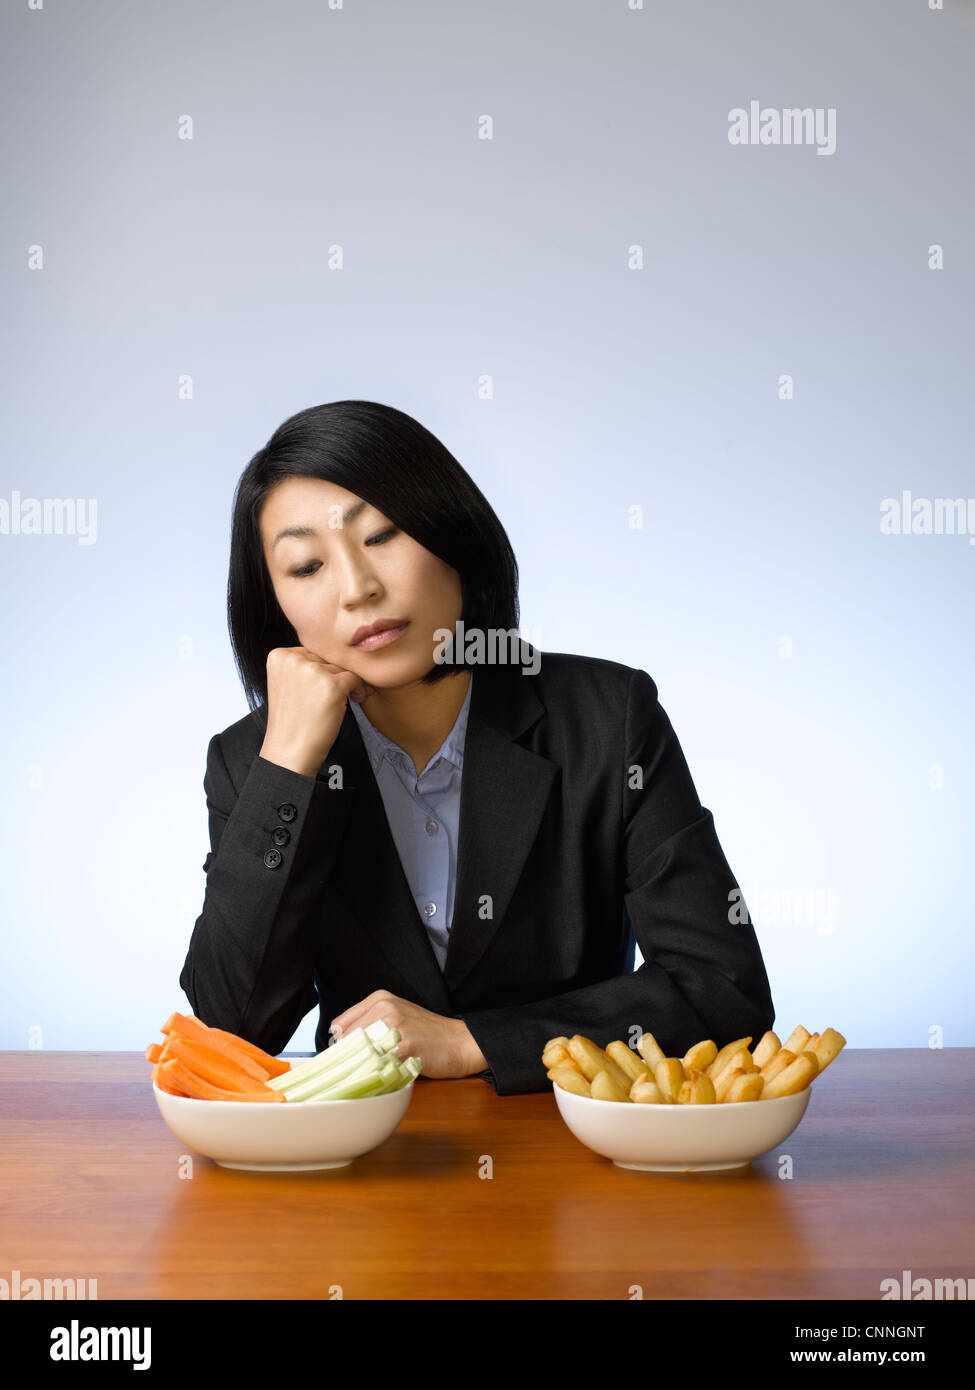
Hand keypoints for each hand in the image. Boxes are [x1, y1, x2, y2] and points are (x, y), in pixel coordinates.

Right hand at [259, 646, 376, 777]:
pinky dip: (359, 690)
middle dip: (334, 677)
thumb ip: (301, 666)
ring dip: (347, 684)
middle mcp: (294, 659)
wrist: (289, 751)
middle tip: (333, 697)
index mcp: (279, 656)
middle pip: (327, 659)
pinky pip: (356, 678)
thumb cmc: (291, 722)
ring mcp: (313, 671)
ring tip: (340, 702)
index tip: (323, 688)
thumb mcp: (286, 684)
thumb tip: (333, 653)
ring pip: (342, 668)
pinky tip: (353, 700)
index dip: (321, 671)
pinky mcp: (332, 685)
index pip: (311, 653)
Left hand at [329, 990, 487, 1078]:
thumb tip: (339, 1045)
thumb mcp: (397, 1016)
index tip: (350, 1057)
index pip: (339, 1025)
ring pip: (356, 1053)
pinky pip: (375, 1064)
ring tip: (380, 1069)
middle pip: (344, 1040)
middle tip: (365, 1067)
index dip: (342, 1044)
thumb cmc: (427, 1033)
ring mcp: (394, 1026)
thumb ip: (369, 1022)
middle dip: (349, 1057)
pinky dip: (377, 1073)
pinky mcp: (403, 1046)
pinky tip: (391, 1073)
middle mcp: (384, 1008)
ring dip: (362, 1066)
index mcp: (380, 998)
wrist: (460, 1042)